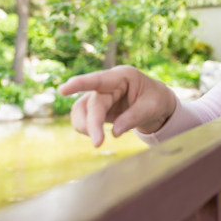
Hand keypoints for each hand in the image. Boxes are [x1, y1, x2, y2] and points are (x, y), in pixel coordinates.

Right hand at [58, 65, 176, 146]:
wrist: (156, 103)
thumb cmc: (156, 99)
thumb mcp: (152, 107)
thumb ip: (133, 117)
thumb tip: (114, 132)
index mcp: (123, 76)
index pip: (99, 79)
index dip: (80, 83)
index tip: (63, 89)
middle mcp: (107, 84)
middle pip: (92, 103)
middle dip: (92, 124)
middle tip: (98, 143)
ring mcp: (100, 95)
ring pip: (80, 111)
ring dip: (85, 127)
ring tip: (99, 140)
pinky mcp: (96, 107)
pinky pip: (82, 118)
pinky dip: (87, 129)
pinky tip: (97, 135)